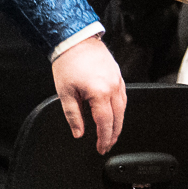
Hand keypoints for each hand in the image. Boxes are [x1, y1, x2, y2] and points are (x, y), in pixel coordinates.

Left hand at [51, 38, 126, 153]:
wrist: (75, 40)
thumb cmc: (67, 63)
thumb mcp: (65, 93)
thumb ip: (73, 115)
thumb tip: (78, 132)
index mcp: (99, 93)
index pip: (105, 123)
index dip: (104, 138)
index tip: (101, 148)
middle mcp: (113, 88)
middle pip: (118, 118)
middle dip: (113, 135)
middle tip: (107, 145)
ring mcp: (118, 81)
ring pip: (123, 108)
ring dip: (118, 123)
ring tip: (111, 134)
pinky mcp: (118, 75)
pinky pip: (123, 97)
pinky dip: (120, 109)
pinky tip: (115, 114)